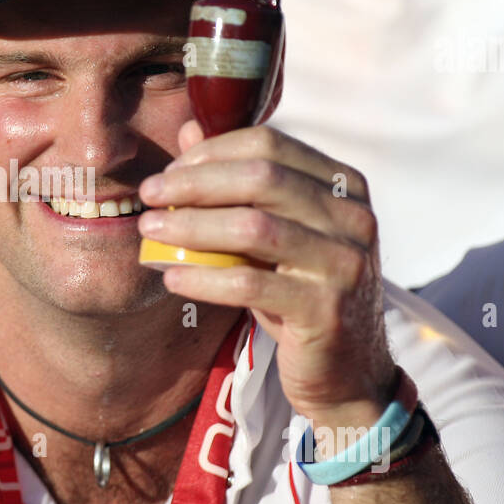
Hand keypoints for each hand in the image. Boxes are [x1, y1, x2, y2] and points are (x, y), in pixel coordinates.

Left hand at [138, 122, 394, 428]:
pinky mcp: (326, 309)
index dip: (212, 153)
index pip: (270, 145)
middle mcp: (354, 217)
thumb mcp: (275, 234)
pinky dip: (203, 277)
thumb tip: (189, 131)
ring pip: (254, 227)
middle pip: (261, 178)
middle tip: (149, 195)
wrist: (347, 372)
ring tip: (150, 232)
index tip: (169, 171)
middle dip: (195, 183)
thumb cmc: (301, 294)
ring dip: (191, 226)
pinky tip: (171, 277)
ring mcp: (346, 263)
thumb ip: (238, 184)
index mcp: (344, 186)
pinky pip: (250, 283)